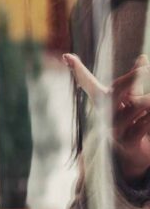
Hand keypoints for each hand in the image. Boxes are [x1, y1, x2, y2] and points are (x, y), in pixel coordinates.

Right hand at [64, 52, 149, 183]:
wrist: (132, 153)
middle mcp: (103, 113)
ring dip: (149, 102)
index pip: (87, 82)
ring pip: (136, 106)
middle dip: (131, 79)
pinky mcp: (127, 142)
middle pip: (115, 91)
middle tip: (146, 68)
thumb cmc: (132, 118)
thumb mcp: (131, 97)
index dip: (77, 69)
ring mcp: (113, 129)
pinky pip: (144, 124)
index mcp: (101, 99)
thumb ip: (134, 80)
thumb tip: (142, 57)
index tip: (67, 56)